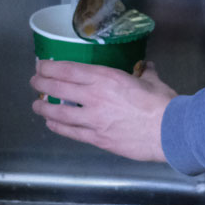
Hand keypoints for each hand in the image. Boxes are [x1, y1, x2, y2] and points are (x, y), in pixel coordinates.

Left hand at [30, 60, 175, 161]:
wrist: (169, 132)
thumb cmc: (162, 104)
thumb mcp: (152, 81)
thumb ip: (145, 73)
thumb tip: (147, 68)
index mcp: (106, 78)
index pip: (69, 70)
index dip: (50, 67)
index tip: (41, 66)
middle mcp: (94, 96)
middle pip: (59, 88)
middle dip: (42, 84)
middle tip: (34, 82)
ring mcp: (93, 119)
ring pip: (59, 112)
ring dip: (44, 107)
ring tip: (37, 105)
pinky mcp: (97, 138)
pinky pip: (71, 132)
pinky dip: (58, 127)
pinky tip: (51, 124)